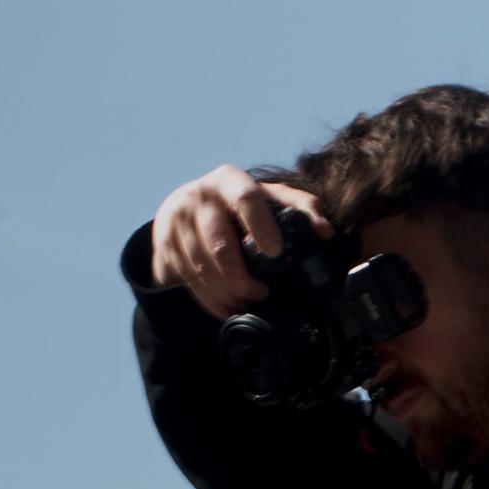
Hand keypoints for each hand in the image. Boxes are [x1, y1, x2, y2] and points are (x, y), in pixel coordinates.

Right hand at [148, 166, 325, 315]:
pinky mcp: (165, 242)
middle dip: (242, 276)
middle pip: (219, 244)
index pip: (245, 199)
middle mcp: (199, 196)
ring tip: (247, 302)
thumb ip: (301, 208)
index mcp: (230, 181)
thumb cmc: (241, 207)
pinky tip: (228, 307)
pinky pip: (188, 278)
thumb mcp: (271, 199)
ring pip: (201, 266)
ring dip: (227, 292)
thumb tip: (324, 231)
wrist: (189, 208)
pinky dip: (210, 299)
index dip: (261, 226)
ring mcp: (178, 219)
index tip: (275, 252)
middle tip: (261, 292)